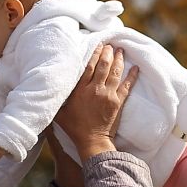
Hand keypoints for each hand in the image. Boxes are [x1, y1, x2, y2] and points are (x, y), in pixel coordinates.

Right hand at [55, 44, 140, 160]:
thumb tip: (50, 88)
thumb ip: (58, 98)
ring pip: (115, 73)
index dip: (94, 54)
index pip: (89, 67)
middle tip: (110, 45)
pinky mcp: (118, 102)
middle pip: (103, 66)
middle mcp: (95, 90)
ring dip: (119, 60)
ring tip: (121, 50)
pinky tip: (136, 68)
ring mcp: (108, 95)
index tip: (98, 45)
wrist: (92, 141)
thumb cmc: (74, 127)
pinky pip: (127, 86)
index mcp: (81, 91)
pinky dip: (132, 76)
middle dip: (107, 53)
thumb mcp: (60, 112)